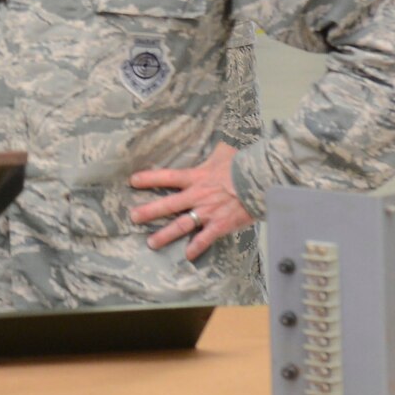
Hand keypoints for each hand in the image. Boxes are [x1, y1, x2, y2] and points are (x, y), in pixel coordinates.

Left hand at [129, 142, 254, 260]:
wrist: (261, 180)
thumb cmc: (244, 164)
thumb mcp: (225, 152)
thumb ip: (214, 150)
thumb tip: (216, 138)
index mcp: (197, 177)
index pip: (167, 176)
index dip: (149, 178)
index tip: (133, 181)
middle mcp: (197, 196)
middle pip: (167, 205)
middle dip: (148, 211)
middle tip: (133, 217)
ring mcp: (208, 212)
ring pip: (181, 225)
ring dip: (165, 235)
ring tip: (151, 243)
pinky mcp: (221, 224)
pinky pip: (205, 239)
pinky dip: (196, 248)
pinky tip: (187, 255)